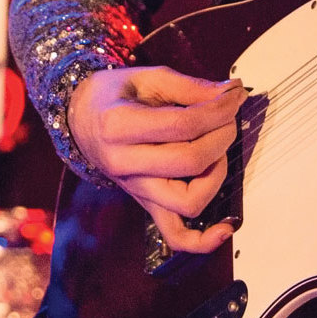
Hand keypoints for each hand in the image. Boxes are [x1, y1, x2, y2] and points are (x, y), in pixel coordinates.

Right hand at [69, 66, 245, 254]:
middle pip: (190, 161)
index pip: (184, 125)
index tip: (234, 97)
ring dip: (216, 176)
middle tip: (228, 118)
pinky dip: (202, 240)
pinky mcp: (145, 204)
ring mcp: (135, 189)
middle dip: (222, 136)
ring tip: (218, 151)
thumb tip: (233, 94)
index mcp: (118, 125)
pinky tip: (225, 228)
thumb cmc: (116, 95)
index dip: (219, 111)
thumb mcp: (149, 77)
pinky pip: (175, 235)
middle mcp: (123, 163)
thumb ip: (192, 86)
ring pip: (188, 201)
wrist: (82, 118)